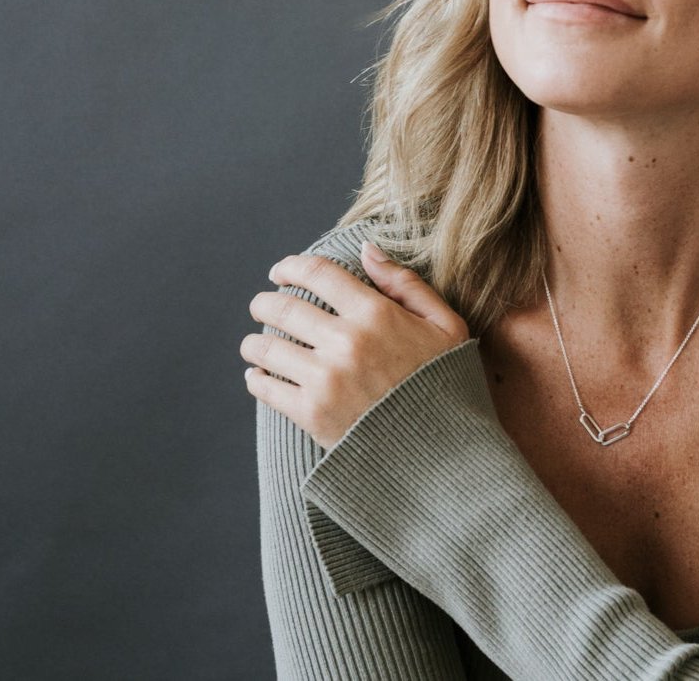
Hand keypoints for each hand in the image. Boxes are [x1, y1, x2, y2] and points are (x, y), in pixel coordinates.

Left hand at [241, 242, 470, 449]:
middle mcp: (346, 341)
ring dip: (254, 341)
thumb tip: (365, 248)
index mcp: (376, 313)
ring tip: (255, 342)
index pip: (318, 274)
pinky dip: (256, 378)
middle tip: (261, 304)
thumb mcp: (443, 324)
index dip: (292, 266)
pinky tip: (258, 374)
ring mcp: (326, 379)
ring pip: (267, 347)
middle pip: (284, 307)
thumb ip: (404, 283)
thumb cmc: (444, 382)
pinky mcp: (312, 414)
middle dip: (265, 302)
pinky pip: (267, 388)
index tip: (280, 271)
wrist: (443, 450)